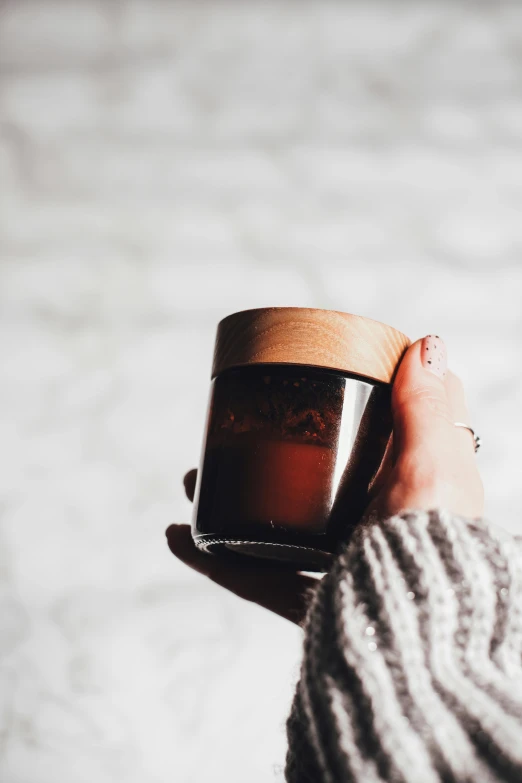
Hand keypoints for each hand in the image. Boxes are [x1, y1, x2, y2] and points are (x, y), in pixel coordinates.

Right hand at [166, 335, 483, 625]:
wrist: (414, 637)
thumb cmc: (432, 550)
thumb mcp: (433, 465)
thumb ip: (427, 407)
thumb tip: (428, 342)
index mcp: (410, 495)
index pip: (373, 447)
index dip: (340, 418)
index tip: (302, 395)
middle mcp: (376, 531)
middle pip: (308, 487)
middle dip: (260, 460)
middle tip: (230, 437)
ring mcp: (340, 570)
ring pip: (275, 530)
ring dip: (227, 506)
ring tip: (191, 482)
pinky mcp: (311, 605)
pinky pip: (256, 579)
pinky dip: (215, 561)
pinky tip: (179, 538)